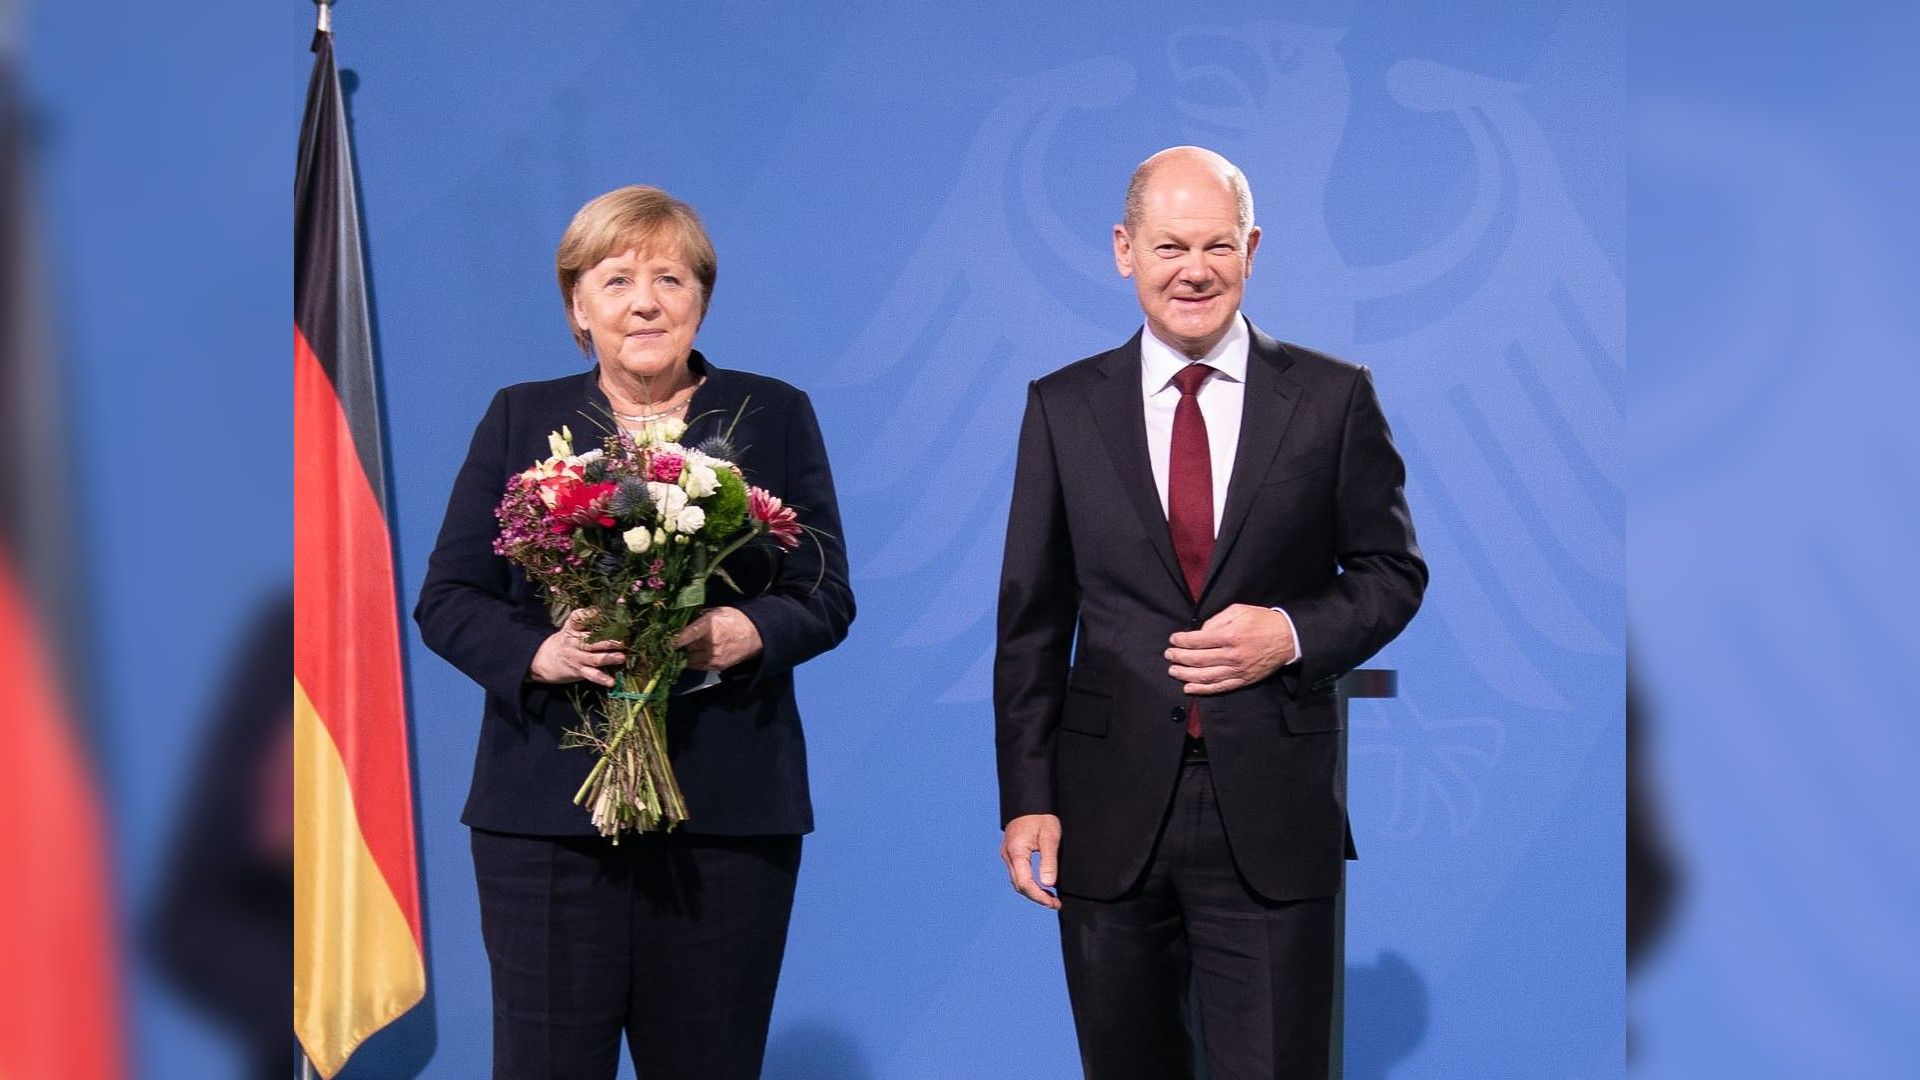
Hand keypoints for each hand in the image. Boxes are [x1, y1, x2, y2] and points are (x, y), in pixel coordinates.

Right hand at [528, 608, 625, 687]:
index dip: (587, 615)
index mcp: (571, 628)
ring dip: (607, 658)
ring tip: (621, 657)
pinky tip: (611, 682)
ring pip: (592, 658)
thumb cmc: (566, 640)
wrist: (542, 661)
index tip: (598, 612)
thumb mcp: (571, 627)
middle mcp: (573, 642)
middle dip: (606, 639)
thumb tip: (615, 606)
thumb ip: (589, 619)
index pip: (577, 618)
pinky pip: (591, 675)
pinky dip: (601, 679)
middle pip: (589, 639)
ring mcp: (576, 657)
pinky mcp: (579, 670)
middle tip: (622, 639)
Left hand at [672, 607, 763, 669]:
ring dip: (688, 652)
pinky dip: (694, 660)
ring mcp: (713, 656)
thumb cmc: (735, 620)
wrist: (755, 635)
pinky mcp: (716, 665)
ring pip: (689, 657)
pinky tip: (699, 652)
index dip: (672, 639)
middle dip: (683, 643)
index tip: (664, 639)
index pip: (684, 635)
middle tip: (685, 638)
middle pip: (685, 646)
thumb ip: (699, 617)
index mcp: (710, 625)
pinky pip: (696, 665)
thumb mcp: (717, 611)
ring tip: (694, 645)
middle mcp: (710, 642)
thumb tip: (680, 620)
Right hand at [1000, 813, 1062, 908]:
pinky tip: (1041, 884)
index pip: (1025, 883)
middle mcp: (1008, 854)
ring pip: (1017, 881)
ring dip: (1032, 891)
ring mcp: (1007, 853)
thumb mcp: (1050, 837)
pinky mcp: (1011, 852)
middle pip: (1019, 885)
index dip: (1039, 896)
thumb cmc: (1041, 816)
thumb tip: (1049, 884)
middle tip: (1055, 903)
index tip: (1053, 903)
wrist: (1030, 800)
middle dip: (1036, 897)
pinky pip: (1017, 873)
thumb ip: (1048, 861)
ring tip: (1050, 897)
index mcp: (1016, 851)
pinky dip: (1029, 882)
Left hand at [1165, 604, 1297, 695]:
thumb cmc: (1262, 621)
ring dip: (1186, 675)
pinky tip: (1189, 688)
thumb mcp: (1239, 610)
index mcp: (1231, 635)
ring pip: (1206, 676)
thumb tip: (1200, 633)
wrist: (1288, 638)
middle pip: (1199, 660)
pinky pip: (1220, 687)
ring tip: (1173, 671)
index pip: (1198, 641)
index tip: (1173, 640)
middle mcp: (1232, 655)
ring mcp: (1238, 670)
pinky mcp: (1243, 680)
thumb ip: (1216, 620)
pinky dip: (1202, 689)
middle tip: (1168, 655)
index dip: (1182, 641)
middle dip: (1179, 657)